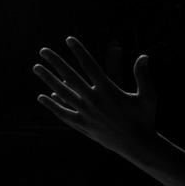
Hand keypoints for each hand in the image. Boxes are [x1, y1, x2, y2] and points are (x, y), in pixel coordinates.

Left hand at [33, 37, 156, 155]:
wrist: (138, 146)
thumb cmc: (144, 119)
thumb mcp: (148, 97)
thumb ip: (143, 76)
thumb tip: (144, 56)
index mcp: (109, 91)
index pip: (90, 66)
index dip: (79, 51)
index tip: (69, 39)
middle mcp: (94, 101)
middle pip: (70, 77)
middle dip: (56, 62)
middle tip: (43, 51)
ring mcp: (86, 114)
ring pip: (63, 94)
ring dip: (48, 80)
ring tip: (37, 68)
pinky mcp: (83, 126)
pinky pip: (64, 114)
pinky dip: (53, 106)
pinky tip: (43, 97)